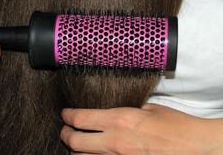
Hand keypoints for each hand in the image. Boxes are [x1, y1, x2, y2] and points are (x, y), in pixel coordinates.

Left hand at [61, 103, 222, 154]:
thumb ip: (125, 112)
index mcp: (119, 120)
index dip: (68, 115)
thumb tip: (111, 113)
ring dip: (77, 150)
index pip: (81, 118)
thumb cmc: (176, 126)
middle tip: (65, 130)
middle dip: (65, 134)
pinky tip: (93, 154)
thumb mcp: (148, 109)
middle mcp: (114, 142)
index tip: (65, 114)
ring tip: (77, 144)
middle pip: (75, 141)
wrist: (195, 148)